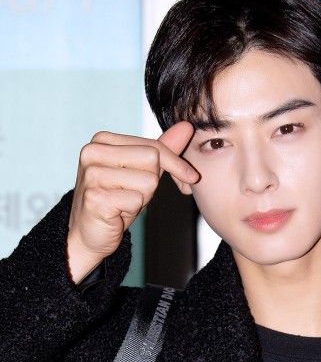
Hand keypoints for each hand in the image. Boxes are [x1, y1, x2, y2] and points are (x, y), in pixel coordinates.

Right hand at [66, 123, 197, 283]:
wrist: (88, 234)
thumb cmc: (116, 200)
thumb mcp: (141, 172)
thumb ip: (161, 150)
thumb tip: (186, 127)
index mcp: (103, 140)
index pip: (153, 146)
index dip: (176, 163)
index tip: (192, 176)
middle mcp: (93, 152)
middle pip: (152, 160)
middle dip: (152, 182)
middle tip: (132, 193)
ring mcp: (92, 174)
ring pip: (147, 181)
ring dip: (141, 198)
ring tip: (123, 202)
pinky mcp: (94, 197)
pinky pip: (136, 201)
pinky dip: (132, 211)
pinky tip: (116, 213)